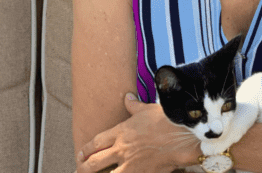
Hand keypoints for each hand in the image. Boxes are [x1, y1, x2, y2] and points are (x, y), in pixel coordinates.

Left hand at [76, 93, 201, 172]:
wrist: (183, 137)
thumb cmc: (166, 120)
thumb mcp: (147, 109)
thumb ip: (133, 105)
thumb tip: (127, 96)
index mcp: (120, 132)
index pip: (96, 142)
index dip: (86, 149)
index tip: (81, 153)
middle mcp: (121, 149)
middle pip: (94, 162)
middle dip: (83, 167)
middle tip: (79, 169)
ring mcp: (129, 165)